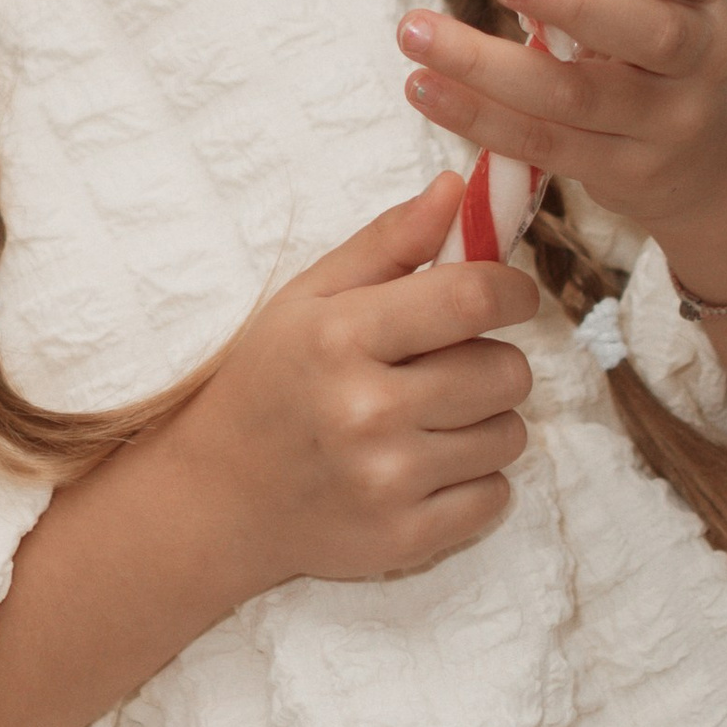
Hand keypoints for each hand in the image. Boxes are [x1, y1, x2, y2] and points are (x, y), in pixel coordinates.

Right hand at [163, 177, 538, 596]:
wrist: (215, 497)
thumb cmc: (267, 382)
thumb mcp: (308, 297)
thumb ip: (389, 241)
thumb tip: (460, 188)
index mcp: (341, 336)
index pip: (473, 299)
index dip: (511, 290)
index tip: (507, 295)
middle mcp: (366, 410)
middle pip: (507, 371)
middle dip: (490, 360)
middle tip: (444, 367)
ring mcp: (387, 481)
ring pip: (510, 435)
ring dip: (484, 421)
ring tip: (429, 420)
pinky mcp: (404, 538)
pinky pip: (496, 496)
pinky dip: (474, 480)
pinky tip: (424, 467)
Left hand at [394, 0, 726, 295]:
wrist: (716, 157)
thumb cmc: (657, 23)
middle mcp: (693, 56)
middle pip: (644, 36)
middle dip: (575, 5)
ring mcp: (659, 123)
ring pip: (579, 100)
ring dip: (491, 67)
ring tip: (415, 30)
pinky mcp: (618, 176)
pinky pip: (545, 148)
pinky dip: (479, 119)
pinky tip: (423, 86)